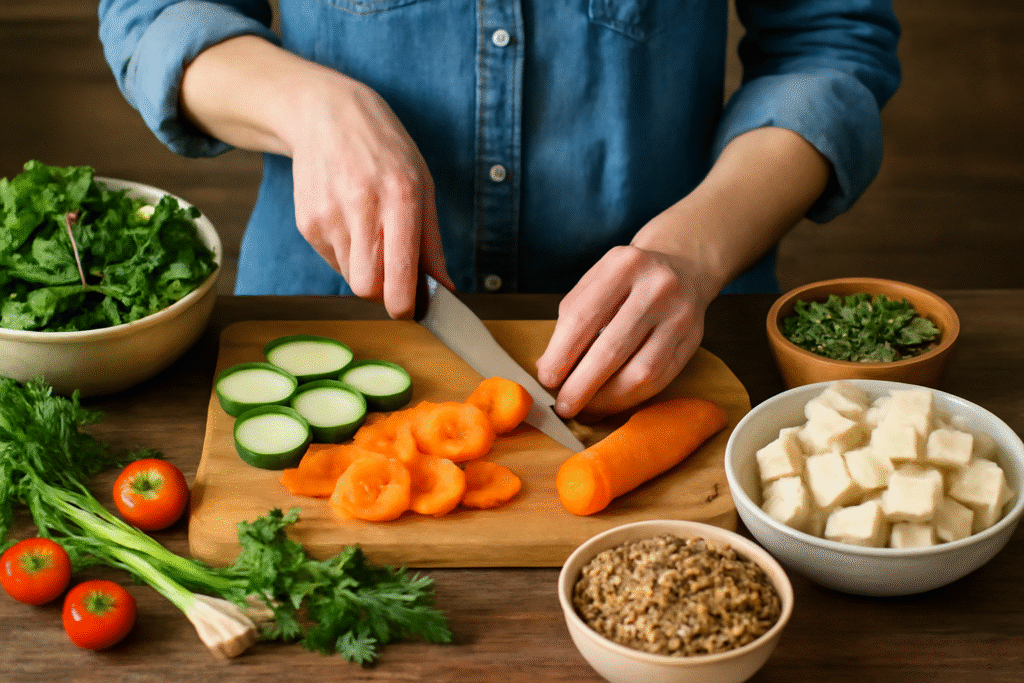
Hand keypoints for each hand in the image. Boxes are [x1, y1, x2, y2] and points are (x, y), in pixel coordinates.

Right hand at [178, 36, 453, 317]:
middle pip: (368, 288)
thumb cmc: (385, 149)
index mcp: (400, 198)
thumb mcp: (422, 184)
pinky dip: (347, 254)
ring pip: (350, 277)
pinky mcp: (306, 222)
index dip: (404, 305)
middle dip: (384, 293)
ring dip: (367, 270)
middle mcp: (362, 208)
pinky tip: (350, 221)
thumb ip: (432, 244)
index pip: (397, 277)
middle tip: (395, 277)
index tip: (411, 309)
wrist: (325, 113)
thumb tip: (446, 290)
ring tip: (372, 233)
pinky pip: (333, 260)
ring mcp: (328, 216)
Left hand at [535, 245, 712, 418]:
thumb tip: (549, 368)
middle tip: (563, 406)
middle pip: (611, 349)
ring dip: (608, 399)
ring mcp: (680, 314)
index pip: (582, 318)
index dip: (560, 355)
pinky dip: (631, 397)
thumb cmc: (627, 282)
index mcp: (622, 265)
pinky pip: (661, 380)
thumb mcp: (596, 284)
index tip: (546, 379)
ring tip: (586, 408)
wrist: (682, 267)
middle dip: (581, 385)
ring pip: (641, 372)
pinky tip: (611, 401)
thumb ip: (572, 321)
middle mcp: (656, 287)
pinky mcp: (693, 340)